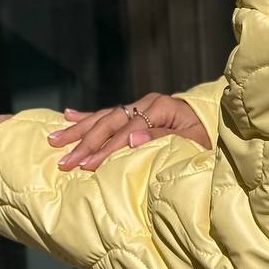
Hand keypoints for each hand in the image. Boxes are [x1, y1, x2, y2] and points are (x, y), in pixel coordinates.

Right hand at [46, 93, 210, 170]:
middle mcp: (147, 103)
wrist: (213, 130)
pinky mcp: (134, 111)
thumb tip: (131, 138)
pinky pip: (105, 114)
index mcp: (163, 107)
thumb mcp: (192, 142)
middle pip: (111, 122)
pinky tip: (66, 116)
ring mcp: (139, 105)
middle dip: (87, 143)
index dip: (110, 148)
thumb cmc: (205, 142)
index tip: (90, 165)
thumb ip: (162, 138)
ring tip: (55, 141)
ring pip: (103, 117)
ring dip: (78, 130)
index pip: (129, 129)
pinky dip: (86, 116)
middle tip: (66, 161)